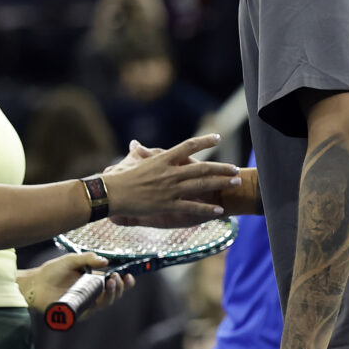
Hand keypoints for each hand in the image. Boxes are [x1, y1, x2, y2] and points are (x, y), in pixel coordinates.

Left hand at [19, 252, 130, 312]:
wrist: (34, 283)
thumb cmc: (51, 271)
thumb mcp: (72, 260)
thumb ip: (88, 258)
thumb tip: (106, 261)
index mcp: (93, 282)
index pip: (114, 284)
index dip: (124, 283)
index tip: (129, 276)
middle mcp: (92, 294)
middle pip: (113, 296)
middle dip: (120, 288)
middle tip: (117, 278)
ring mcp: (85, 304)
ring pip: (105, 304)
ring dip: (112, 295)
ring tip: (111, 282)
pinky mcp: (76, 313)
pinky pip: (90, 311)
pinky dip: (97, 305)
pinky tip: (98, 296)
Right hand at [103, 134, 239, 226]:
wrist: (112, 194)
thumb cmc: (120, 178)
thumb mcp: (132, 162)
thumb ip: (140, 153)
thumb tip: (135, 144)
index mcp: (163, 159)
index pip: (188, 146)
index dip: (204, 141)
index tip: (217, 137)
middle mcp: (170, 173)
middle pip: (202, 168)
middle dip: (221, 168)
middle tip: (236, 169)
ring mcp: (170, 189)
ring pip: (201, 185)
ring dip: (220, 184)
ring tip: (235, 183)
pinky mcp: (168, 205)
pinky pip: (191, 207)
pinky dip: (207, 209)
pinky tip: (219, 211)